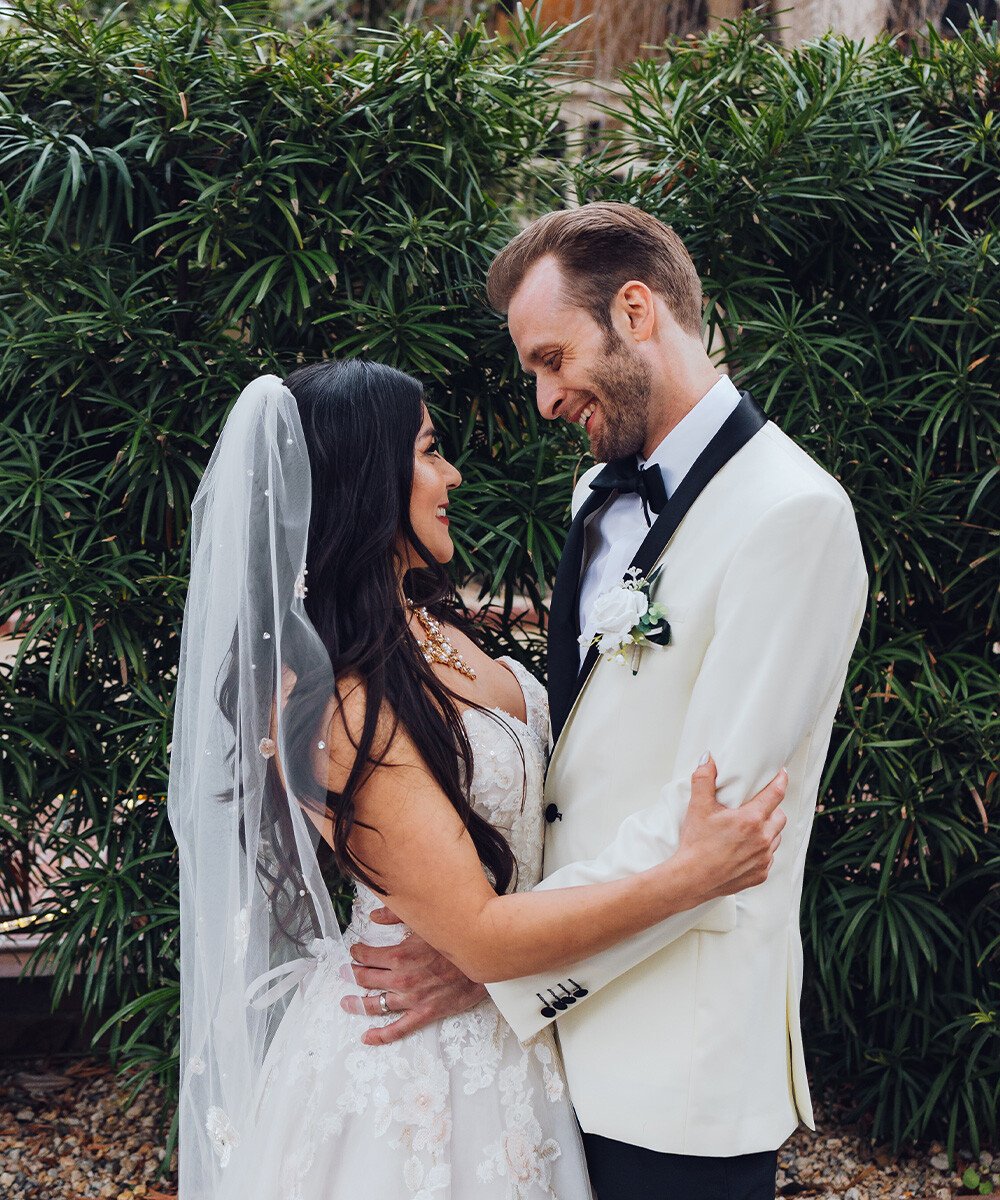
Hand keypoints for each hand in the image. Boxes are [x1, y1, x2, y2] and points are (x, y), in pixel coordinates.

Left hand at [340, 907, 487, 1045]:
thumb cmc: (455, 939)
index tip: (355, 950)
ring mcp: (411, 999)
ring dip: (357, 1004)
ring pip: (375, 1004)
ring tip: (347, 1002)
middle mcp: (401, 979)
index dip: (357, 952)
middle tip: (345, 972)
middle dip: (352, 974)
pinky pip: (398, 1029)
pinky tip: (367, 1037)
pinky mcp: (424, 1013)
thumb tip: (374, 916)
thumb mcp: (424, 921)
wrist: (483, 959)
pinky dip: (380, 1035)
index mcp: (399, 955)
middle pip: (366, 979)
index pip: (367, 955)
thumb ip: (396, 915)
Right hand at [675, 754, 787, 901]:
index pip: (776, 794)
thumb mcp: (698, 807)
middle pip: (780, 816)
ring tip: (752, 828)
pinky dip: (762, 850)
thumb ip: (704, 779)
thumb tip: (708, 758)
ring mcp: (764, 859)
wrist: (691, 879)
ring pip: (776, 837)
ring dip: (769, 830)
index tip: (782, 774)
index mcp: (751, 819)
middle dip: (772, 808)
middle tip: (758, 805)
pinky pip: (769, 857)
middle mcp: (763, 839)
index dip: (781, 781)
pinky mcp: (761, 874)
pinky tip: (746, 849)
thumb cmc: (696, 843)